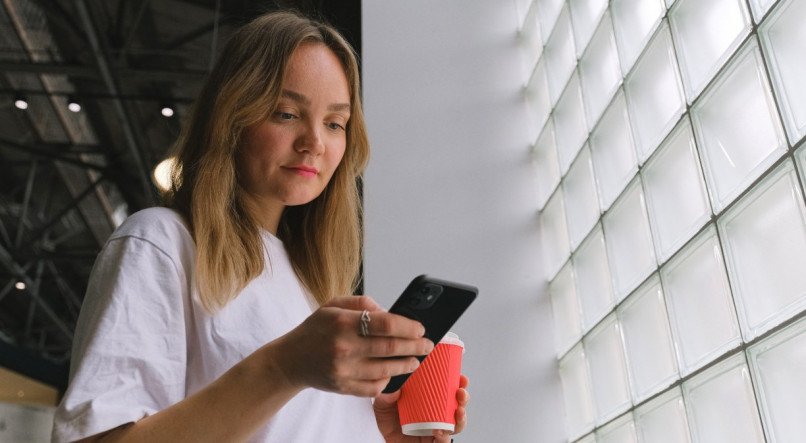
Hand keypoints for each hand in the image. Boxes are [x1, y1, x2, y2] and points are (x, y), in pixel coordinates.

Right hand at [270, 295, 433, 396]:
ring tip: (416, 360)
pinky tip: (393, 372)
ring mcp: (344, 370)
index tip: (421, 328)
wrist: (291, 360)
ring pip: (387, 369)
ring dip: (407, 365)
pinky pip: (374, 387)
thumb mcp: (334, 305)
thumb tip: (390, 311)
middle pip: (391, 348)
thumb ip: (363, 303)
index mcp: (343, 322)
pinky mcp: (343, 387)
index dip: (409, 326)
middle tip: (427, 345)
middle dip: (416, 346)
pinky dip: (388, 380)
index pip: (386, 324)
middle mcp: (344, 347)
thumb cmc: (316, 329)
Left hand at [373, 374, 469, 442]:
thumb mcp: (383, 404)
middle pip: (457, 406)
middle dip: (464, 399)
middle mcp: (436, 415)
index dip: (458, 384)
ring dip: (461, 418)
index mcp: (429, 401)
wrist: (381, 440)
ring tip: (458, 411)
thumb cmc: (385, 420)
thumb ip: (387, 395)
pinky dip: (445, 437)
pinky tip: (441, 431)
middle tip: (461, 392)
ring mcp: (435, 430)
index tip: (461, 378)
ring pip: (456, 425)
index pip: (448, 391)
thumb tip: (397, 386)